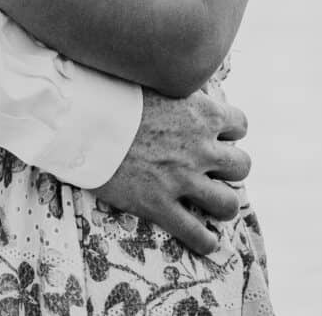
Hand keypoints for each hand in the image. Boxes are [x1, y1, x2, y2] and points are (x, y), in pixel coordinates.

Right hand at [91, 89, 250, 257]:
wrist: (80, 120)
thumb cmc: (111, 94)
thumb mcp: (153, 81)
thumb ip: (175, 88)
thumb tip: (178, 80)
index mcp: (200, 113)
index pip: (241, 124)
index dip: (230, 132)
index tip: (217, 136)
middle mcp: (199, 148)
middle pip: (242, 166)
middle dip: (230, 169)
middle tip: (213, 170)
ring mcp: (182, 179)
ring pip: (228, 203)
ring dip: (222, 204)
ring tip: (212, 204)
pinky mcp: (160, 205)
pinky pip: (197, 234)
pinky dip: (205, 241)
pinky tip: (205, 240)